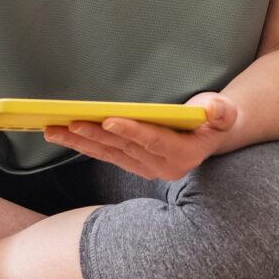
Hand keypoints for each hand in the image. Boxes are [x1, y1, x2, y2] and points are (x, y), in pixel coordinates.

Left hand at [43, 92, 238, 179]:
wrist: (209, 135)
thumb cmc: (214, 118)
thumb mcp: (224, 112)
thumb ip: (221, 112)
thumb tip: (216, 110)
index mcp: (183, 154)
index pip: (154, 141)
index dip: (131, 131)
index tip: (109, 121)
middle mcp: (162, 167)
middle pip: (123, 148)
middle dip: (94, 135)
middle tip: (69, 123)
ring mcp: (145, 168)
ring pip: (108, 153)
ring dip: (80, 142)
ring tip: (54, 131)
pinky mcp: (133, 165)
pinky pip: (105, 155)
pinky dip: (84, 145)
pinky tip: (64, 136)